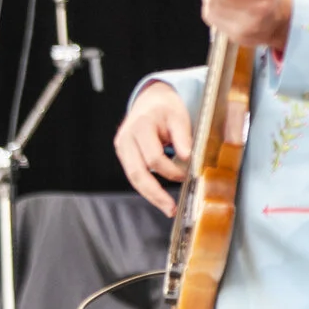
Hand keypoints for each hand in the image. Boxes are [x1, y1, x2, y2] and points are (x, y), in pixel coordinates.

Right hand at [114, 81, 193, 216]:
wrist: (150, 99)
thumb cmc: (166, 108)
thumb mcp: (179, 116)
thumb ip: (183, 137)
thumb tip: (187, 158)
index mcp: (141, 125)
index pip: (154, 157)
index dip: (171, 170)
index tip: (186, 176)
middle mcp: (126, 137)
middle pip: (137, 173)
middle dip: (155, 194)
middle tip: (171, 208)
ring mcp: (121, 147)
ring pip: (133, 178)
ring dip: (150, 195)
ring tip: (167, 207)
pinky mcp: (123, 154)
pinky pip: (134, 174)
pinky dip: (147, 186)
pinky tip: (159, 196)